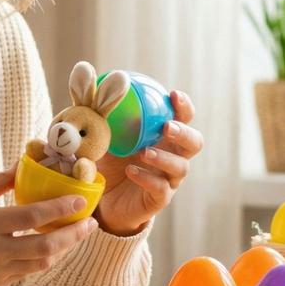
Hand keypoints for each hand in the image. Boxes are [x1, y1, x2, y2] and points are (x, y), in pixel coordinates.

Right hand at [0, 167, 98, 285]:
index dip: (60, 208)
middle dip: (73, 235)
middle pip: (46, 247)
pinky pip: (28, 272)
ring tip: (77, 234)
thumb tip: (22, 164)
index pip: (32, 217)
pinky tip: (54, 246)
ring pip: (42, 264)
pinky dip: (45, 259)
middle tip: (90, 223)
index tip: (79, 199)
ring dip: (64, 249)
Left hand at [93, 90, 202, 235]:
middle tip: (167, 127)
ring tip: (144, 152)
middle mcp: (172, 156)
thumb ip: (101, 114)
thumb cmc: (109, 161)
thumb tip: (90, 86)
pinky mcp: (158, 199)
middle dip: (184, 133)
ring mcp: (168, 179)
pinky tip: (130, 171)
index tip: (173, 95)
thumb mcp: (103, 136)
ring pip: (181, 167)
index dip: (184, 106)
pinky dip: (147, 178)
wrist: (102, 198)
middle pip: (194, 143)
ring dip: (164, 157)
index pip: (183, 118)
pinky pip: (161, 189)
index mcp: (164, 137)